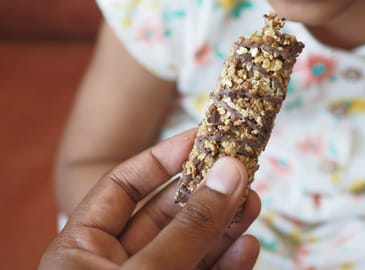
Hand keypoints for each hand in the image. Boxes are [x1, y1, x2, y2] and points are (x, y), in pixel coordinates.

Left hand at [40, 129, 260, 268]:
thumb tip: (232, 169)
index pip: (122, 187)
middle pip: (166, 214)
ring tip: (253, 204)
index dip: (162, 158)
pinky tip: (247, 247)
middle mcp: (115, 264)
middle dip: (207, 192)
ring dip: (226, 225)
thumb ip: (188, 225)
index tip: (202, 137)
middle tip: (242, 171)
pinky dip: (228, 262)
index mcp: (82, 249)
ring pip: (192, 245)